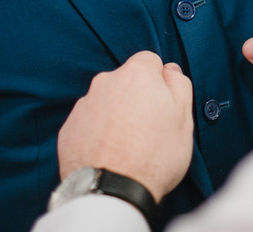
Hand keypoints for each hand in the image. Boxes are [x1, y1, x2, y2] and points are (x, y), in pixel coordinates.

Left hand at [57, 51, 193, 201]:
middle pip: (126, 81)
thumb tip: (169, 70)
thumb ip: (178, 85)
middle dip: (135, 97)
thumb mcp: (183, 118)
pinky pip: (88, 123)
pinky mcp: (68, 129)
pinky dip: (97, 133)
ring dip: (115, 115)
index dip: (159, 82)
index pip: (150, 62)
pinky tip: (108, 153)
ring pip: (106, 102)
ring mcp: (83, 105)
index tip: (162, 105)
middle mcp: (105, 82)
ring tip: (127, 146)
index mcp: (136, 74)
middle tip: (147, 128)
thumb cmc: (153, 156)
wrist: (112, 192)